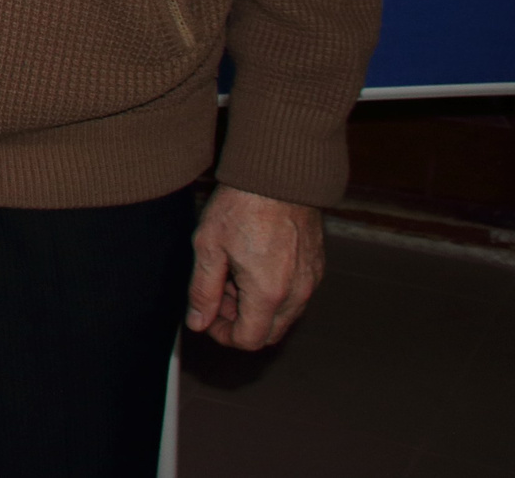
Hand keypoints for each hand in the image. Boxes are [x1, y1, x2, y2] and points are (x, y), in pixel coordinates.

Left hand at [185, 185, 323, 350]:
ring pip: (283, 315)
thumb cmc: (242, 206)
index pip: (249, 340)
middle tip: (217, 293)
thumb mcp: (209, 247)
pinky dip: (273, 293)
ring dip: (255, 307)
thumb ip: (203, 290)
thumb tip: (198, 323)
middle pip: (269, 333)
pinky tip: (252, 263)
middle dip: (239, 322)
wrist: (279, 175)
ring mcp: (311, 281)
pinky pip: (295, 296)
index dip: (223, 334)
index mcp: (268, 293)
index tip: (206, 316)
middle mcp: (297, 294)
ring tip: (232, 272)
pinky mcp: (316, 267)